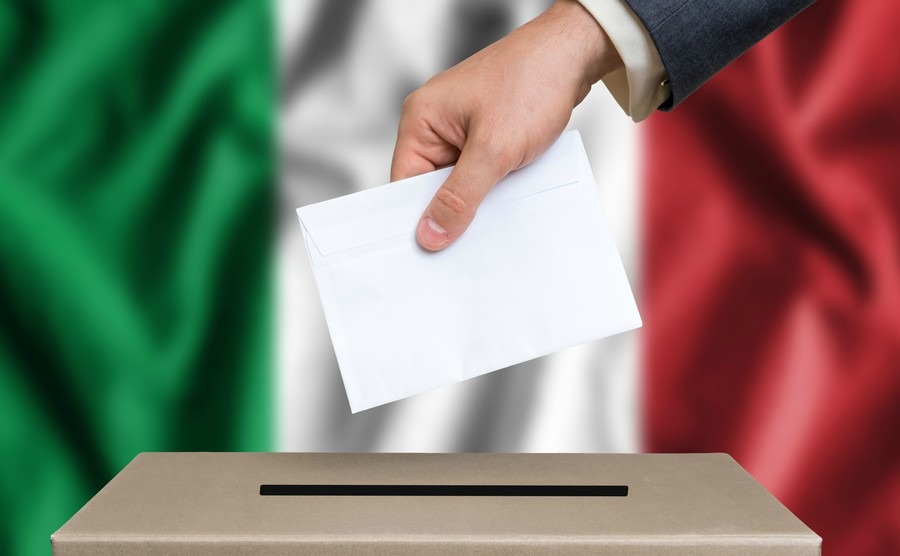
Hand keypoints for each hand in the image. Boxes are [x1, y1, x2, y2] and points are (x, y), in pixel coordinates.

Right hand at [391, 0, 621, 250]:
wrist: (574, 54)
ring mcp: (462, 130)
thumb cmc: (532, 82)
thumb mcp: (494, 149)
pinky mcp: (487, 134)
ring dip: (476, 201)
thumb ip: (460, 196)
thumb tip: (430, 233)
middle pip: (431, 187)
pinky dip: (493, 187)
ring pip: (460, 183)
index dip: (415, 217)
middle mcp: (436, 124)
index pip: (404, 183)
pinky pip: (481, 172)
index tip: (428, 251)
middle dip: (449, 212)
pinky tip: (507, 198)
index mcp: (421, 120)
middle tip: (465, 245)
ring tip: (492, 218)